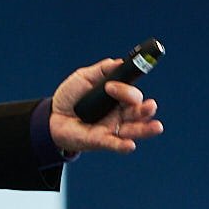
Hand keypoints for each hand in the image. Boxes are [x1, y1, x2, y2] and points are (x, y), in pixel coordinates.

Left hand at [47, 59, 163, 155]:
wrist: (51, 115)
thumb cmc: (70, 97)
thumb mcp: (83, 77)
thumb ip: (101, 70)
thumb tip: (119, 62)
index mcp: (118, 98)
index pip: (131, 94)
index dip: (126, 89)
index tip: (111, 86)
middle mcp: (120, 114)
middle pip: (138, 112)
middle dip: (146, 109)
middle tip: (150, 106)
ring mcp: (112, 128)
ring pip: (133, 130)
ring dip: (145, 129)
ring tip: (156, 127)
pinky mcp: (100, 141)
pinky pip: (114, 144)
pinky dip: (123, 146)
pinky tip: (130, 145)